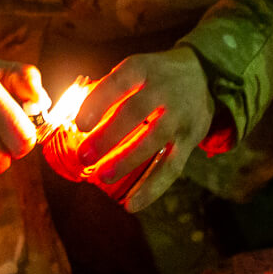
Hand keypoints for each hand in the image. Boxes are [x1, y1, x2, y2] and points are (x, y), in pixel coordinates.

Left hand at [73, 48, 213, 211]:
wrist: (204, 74)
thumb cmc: (153, 76)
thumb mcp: (134, 70)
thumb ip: (106, 92)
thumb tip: (68, 119)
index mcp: (143, 69)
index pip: (118, 82)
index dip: (98, 102)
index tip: (79, 124)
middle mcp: (164, 89)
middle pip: (135, 112)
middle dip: (108, 136)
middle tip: (83, 156)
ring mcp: (180, 115)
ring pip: (154, 140)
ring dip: (127, 161)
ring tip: (102, 176)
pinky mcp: (191, 139)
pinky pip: (172, 167)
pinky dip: (152, 189)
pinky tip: (131, 205)